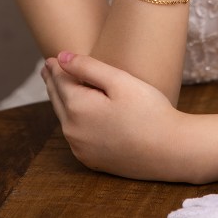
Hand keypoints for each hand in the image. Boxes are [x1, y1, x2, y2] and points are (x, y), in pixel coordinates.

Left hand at [41, 53, 190, 180]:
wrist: (170, 151)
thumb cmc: (149, 111)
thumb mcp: (120, 81)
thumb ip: (87, 67)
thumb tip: (60, 58)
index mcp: (77, 107)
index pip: (60, 81)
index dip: (55, 67)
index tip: (51, 58)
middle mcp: (72, 130)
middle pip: (57, 100)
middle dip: (53, 82)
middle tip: (48, 68)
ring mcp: (80, 148)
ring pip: (64, 118)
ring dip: (61, 101)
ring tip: (61, 87)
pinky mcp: (91, 160)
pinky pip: (75, 135)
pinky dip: (72, 120)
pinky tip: (78, 114)